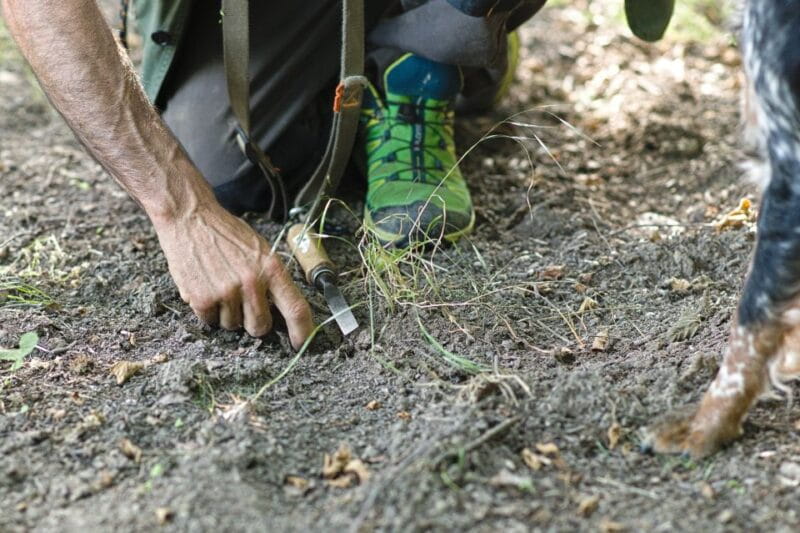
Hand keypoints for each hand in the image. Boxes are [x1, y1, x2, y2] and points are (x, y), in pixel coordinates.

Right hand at [153, 205, 313, 348]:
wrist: (191, 217)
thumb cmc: (227, 234)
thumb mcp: (260, 250)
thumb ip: (272, 279)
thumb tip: (283, 310)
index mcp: (272, 269)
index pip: (296, 308)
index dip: (302, 332)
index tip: (301, 344)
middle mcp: (252, 283)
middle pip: (261, 327)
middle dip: (254, 323)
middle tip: (244, 304)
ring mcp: (226, 292)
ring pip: (233, 326)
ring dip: (228, 314)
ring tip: (220, 286)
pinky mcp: (202, 299)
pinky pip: (210, 321)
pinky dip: (208, 310)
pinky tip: (205, 286)